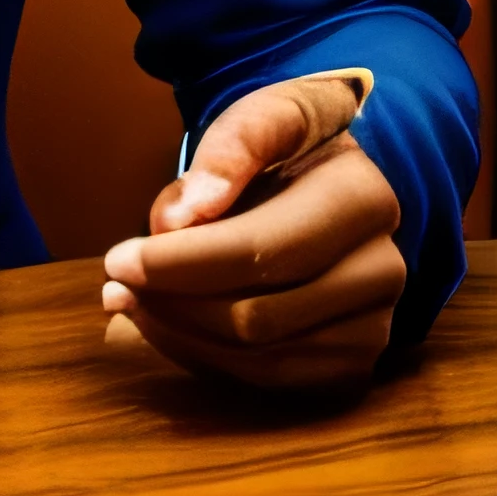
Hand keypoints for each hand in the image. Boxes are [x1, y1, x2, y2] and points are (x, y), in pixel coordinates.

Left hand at [101, 80, 405, 392]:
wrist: (337, 182)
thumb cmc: (294, 146)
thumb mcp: (267, 115)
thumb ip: (231, 147)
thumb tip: (181, 216)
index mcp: (363, 200)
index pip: (261, 250)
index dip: (182, 263)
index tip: (117, 259)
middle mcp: (382, 271)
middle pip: (256, 316)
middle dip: (172, 304)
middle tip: (114, 285)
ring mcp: (373, 327)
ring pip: (258, 358)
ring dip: (180, 336)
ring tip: (129, 302)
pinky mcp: (352, 365)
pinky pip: (267, 380)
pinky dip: (206, 358)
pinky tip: (169, 324)